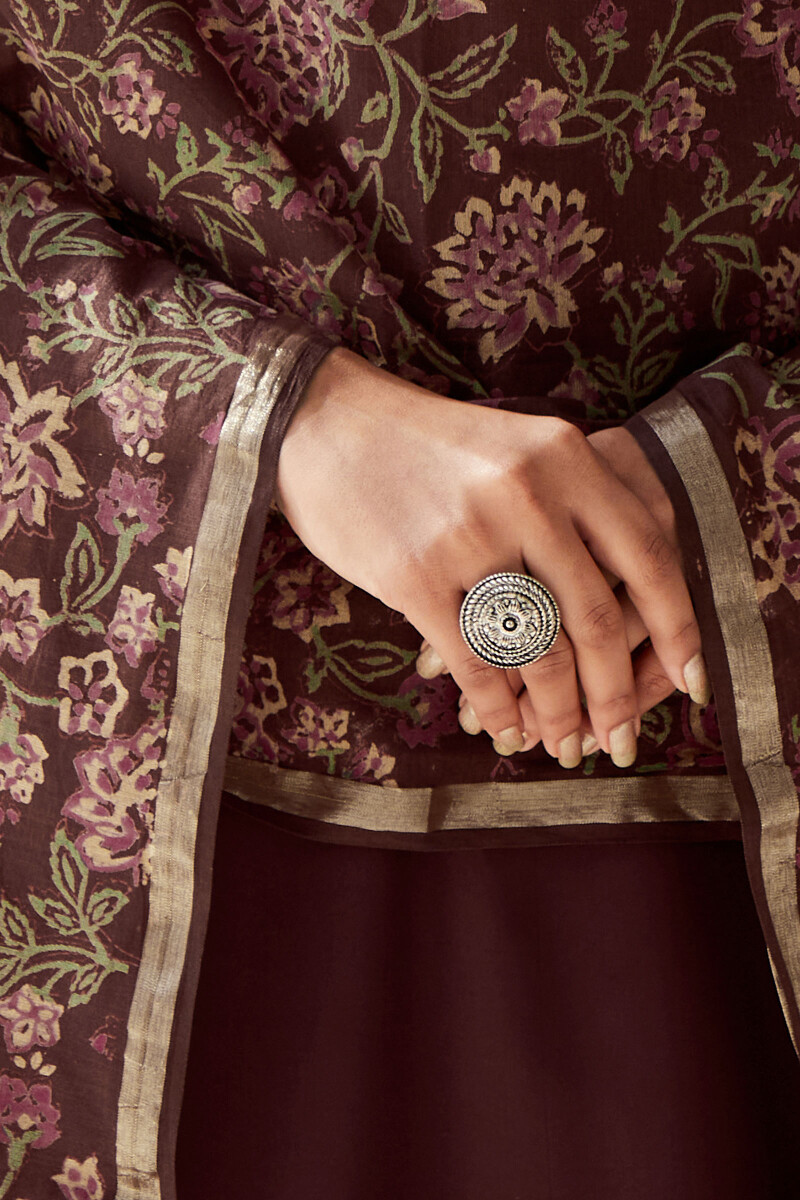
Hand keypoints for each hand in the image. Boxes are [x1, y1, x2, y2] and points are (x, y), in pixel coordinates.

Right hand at [277, 349, 702, 765]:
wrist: (326, 424)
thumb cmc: (428, 449)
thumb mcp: (518, 450)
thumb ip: (576, 507)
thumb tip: (628, 606)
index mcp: (566, 456)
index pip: (649, 555)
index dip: (677, 627)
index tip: (690, 680)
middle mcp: (527, 492)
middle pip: (596, 617)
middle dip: (615, 695)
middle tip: (620, 739)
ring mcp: (470, 534)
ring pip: (538, 650)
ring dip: (557, 711)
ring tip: (561, 742)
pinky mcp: (414, 575)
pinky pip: (474, 662)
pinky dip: (496, 707)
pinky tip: (505, 726)